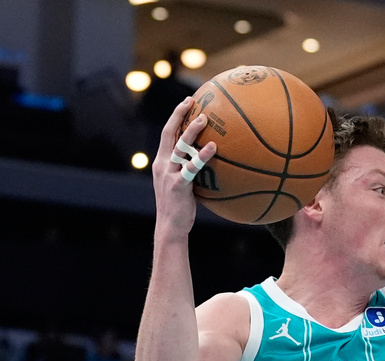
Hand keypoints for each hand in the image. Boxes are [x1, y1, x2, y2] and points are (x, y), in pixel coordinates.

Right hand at [153, 97, 216, 237]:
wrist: (171, 226)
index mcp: (162, 162)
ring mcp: (169, 174)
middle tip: (191, 101)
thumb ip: (191, 170)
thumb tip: (212, 161)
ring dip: (190, 131)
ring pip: (178, 146)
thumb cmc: (181, 206)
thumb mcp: (183, 184)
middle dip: (178, 115)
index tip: (186, 103)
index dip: (175, 117)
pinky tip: (213, 147)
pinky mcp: (177, 184)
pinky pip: (191, 167)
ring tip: (204, 118)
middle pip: (168, 133)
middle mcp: (162, 164)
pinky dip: (202, 156)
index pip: (166, 134)